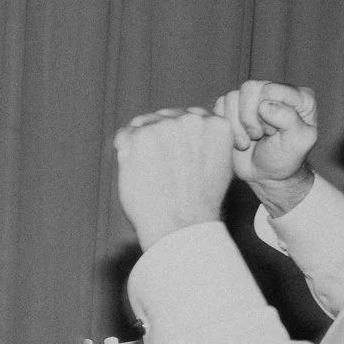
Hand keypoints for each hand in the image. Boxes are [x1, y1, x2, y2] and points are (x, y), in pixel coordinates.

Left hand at [113, 107, 235, 250]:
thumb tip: (191, 124)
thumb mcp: (219, 166)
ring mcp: (165, 126)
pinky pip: (124, 135)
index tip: (178, 160)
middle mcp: (192, 120)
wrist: (180, 226)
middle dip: (160, 139)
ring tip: (152, 174)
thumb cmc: (198, 203)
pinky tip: (137, 171)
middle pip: (166, 118)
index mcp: (217, 125)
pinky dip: (124, 151)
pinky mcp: (139, 137)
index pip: (191, 117)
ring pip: (144, 125)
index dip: (180, 139)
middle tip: (163, 170)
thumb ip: (207, 141)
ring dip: (142, 145)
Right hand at [212, 80, 318, 214]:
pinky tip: (240, 139)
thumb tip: (264, 106)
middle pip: (250, 89)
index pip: (271, 89)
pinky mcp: (233, 108)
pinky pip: (220, 106)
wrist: (266, 175)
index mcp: (298, 96)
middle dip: (251, 118)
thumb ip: (289, 119)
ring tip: (250, 139)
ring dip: (238, 125)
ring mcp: (252, 98)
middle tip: (261, 135)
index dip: (269, 113)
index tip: (276, 131)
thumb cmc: (286, 158)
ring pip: (232, 97)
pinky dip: (228, 127)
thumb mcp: (299, 142)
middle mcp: (274, 91)